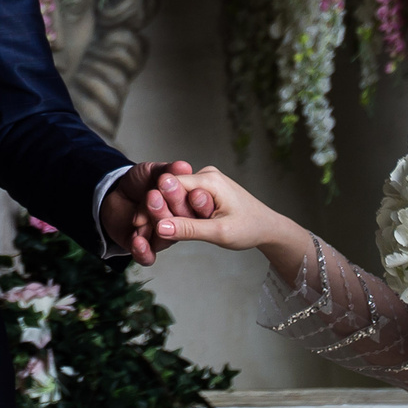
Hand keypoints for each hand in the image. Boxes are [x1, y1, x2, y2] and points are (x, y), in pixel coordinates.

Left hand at [101, 160, 210, 265]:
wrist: (115, 196)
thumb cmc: (139, 184)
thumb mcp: (152, 172)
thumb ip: (167, 170)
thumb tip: (184, 166)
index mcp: (185, 207)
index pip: (197, 206)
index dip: (197, 200)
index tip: (194, 191)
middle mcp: (176, 225)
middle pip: (182, 221)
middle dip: (174, 204)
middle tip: (163, 190)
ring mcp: (161, 238)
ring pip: (165, 237)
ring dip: (157, 220)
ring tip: (149, 201)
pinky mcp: (144, 250)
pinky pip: (147, 257)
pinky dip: (143, 251)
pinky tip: (138, 239)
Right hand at [149, 166, 313, 286]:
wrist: (268, 228)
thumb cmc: (249, 229)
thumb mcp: (219, 233)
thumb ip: (189, 229)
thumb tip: (159, 227)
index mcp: (209, 179)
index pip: (170, 185)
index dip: (153, 203)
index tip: (140, 223)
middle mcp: (206, 174)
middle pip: (171, 189)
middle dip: (159, 210)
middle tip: (145, 230)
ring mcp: (205, 180)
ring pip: (176, 194)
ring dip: (168, 213)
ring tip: (161, 232)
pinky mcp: (205, 189)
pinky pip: (184, 198)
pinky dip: (177, 213)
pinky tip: (172, 227)